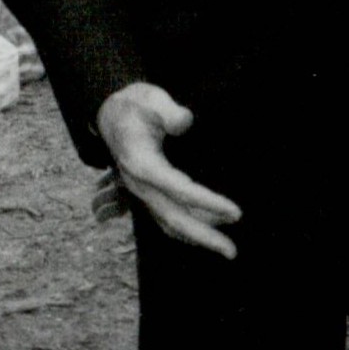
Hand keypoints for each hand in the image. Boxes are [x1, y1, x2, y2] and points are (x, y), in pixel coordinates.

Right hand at [95, 82, 240, 258]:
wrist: (112, 115)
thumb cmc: (135, 105)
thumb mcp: (149, 98)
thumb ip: (167, 110)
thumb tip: (185, 122)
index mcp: (141, 163)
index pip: (179, 190)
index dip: (208, 203)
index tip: (236, 212)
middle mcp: (140, 184)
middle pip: (174, 217)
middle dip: (204, 236)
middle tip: (232, 251)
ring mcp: (142, 193)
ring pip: (170, 224)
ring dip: (198, 238)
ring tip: (226, 247)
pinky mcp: (148, 195)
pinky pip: (166, 220)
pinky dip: (187, 231)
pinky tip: (208, 234)